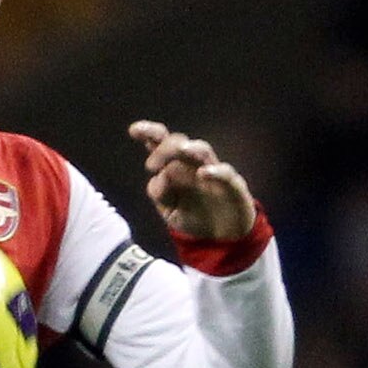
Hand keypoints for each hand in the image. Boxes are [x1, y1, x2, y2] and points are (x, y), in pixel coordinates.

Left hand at [129, 120, 255, 243]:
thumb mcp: (170, 211)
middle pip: (179, 143)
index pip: (162, 144)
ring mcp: (214, 172)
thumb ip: (160, 194)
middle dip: (164, 148)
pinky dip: (215, 172)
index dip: (150, 133)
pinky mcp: (233, 186)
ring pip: (202, 151)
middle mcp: (193, 164)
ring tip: (182, 150)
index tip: (134, 130)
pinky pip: (226, 174)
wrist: (223, 237)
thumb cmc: (194, 216)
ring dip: (190, 149)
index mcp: (175, 167)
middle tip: (151, 166)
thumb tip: (157, 178)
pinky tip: (203, 174)